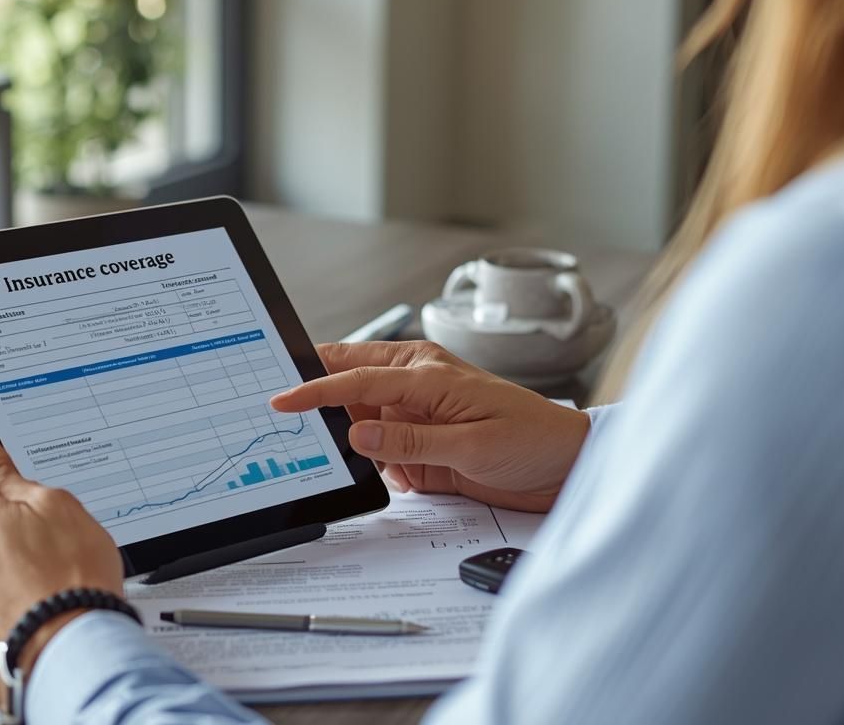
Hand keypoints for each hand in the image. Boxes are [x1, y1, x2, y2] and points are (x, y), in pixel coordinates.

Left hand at [0, 424, 124, 686]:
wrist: (70, 644)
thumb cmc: (68, 576)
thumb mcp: (51, 501)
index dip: (0, 482)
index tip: (21, 493)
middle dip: (1, 523)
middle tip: (45, 535)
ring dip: (1, 561)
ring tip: (45, 572)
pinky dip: (3, 593)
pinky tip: (35, 596)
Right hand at [271, 341, 588, 511]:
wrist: (566, 465)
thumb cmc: (533, 439)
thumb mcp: (472, 444)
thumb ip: (412, 440)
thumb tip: (359, 432)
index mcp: (428, 371)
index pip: (359, 376)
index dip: (316, 388)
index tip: (282, 398)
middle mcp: (416, 386)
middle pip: (349, 381)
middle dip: (316, 393)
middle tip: (277, 407)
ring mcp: (415, 415)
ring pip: (358, 417)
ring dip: (343, 434)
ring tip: (318, 448)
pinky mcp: (419, 444)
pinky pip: (378, 449)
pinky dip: (368, 460)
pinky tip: (372, 472)